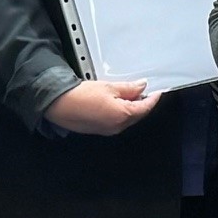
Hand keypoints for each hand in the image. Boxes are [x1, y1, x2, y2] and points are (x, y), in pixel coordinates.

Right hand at [46, 79, 162, 134]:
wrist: (59, 104)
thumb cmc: (81, 95)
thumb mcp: (109, 87)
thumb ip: (129, 88)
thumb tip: (142, 87)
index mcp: (122, 116)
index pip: (145, 108)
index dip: (153, 99)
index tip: (158, 92)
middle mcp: (117, 127)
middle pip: (137, 115)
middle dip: (143, 104)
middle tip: (145, 91)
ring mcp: (108, 130)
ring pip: (127, 119)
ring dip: (131, 108)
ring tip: (131, 94)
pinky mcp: (99, 130)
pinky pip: (116, 121)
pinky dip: (121, 112)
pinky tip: (117, 103)